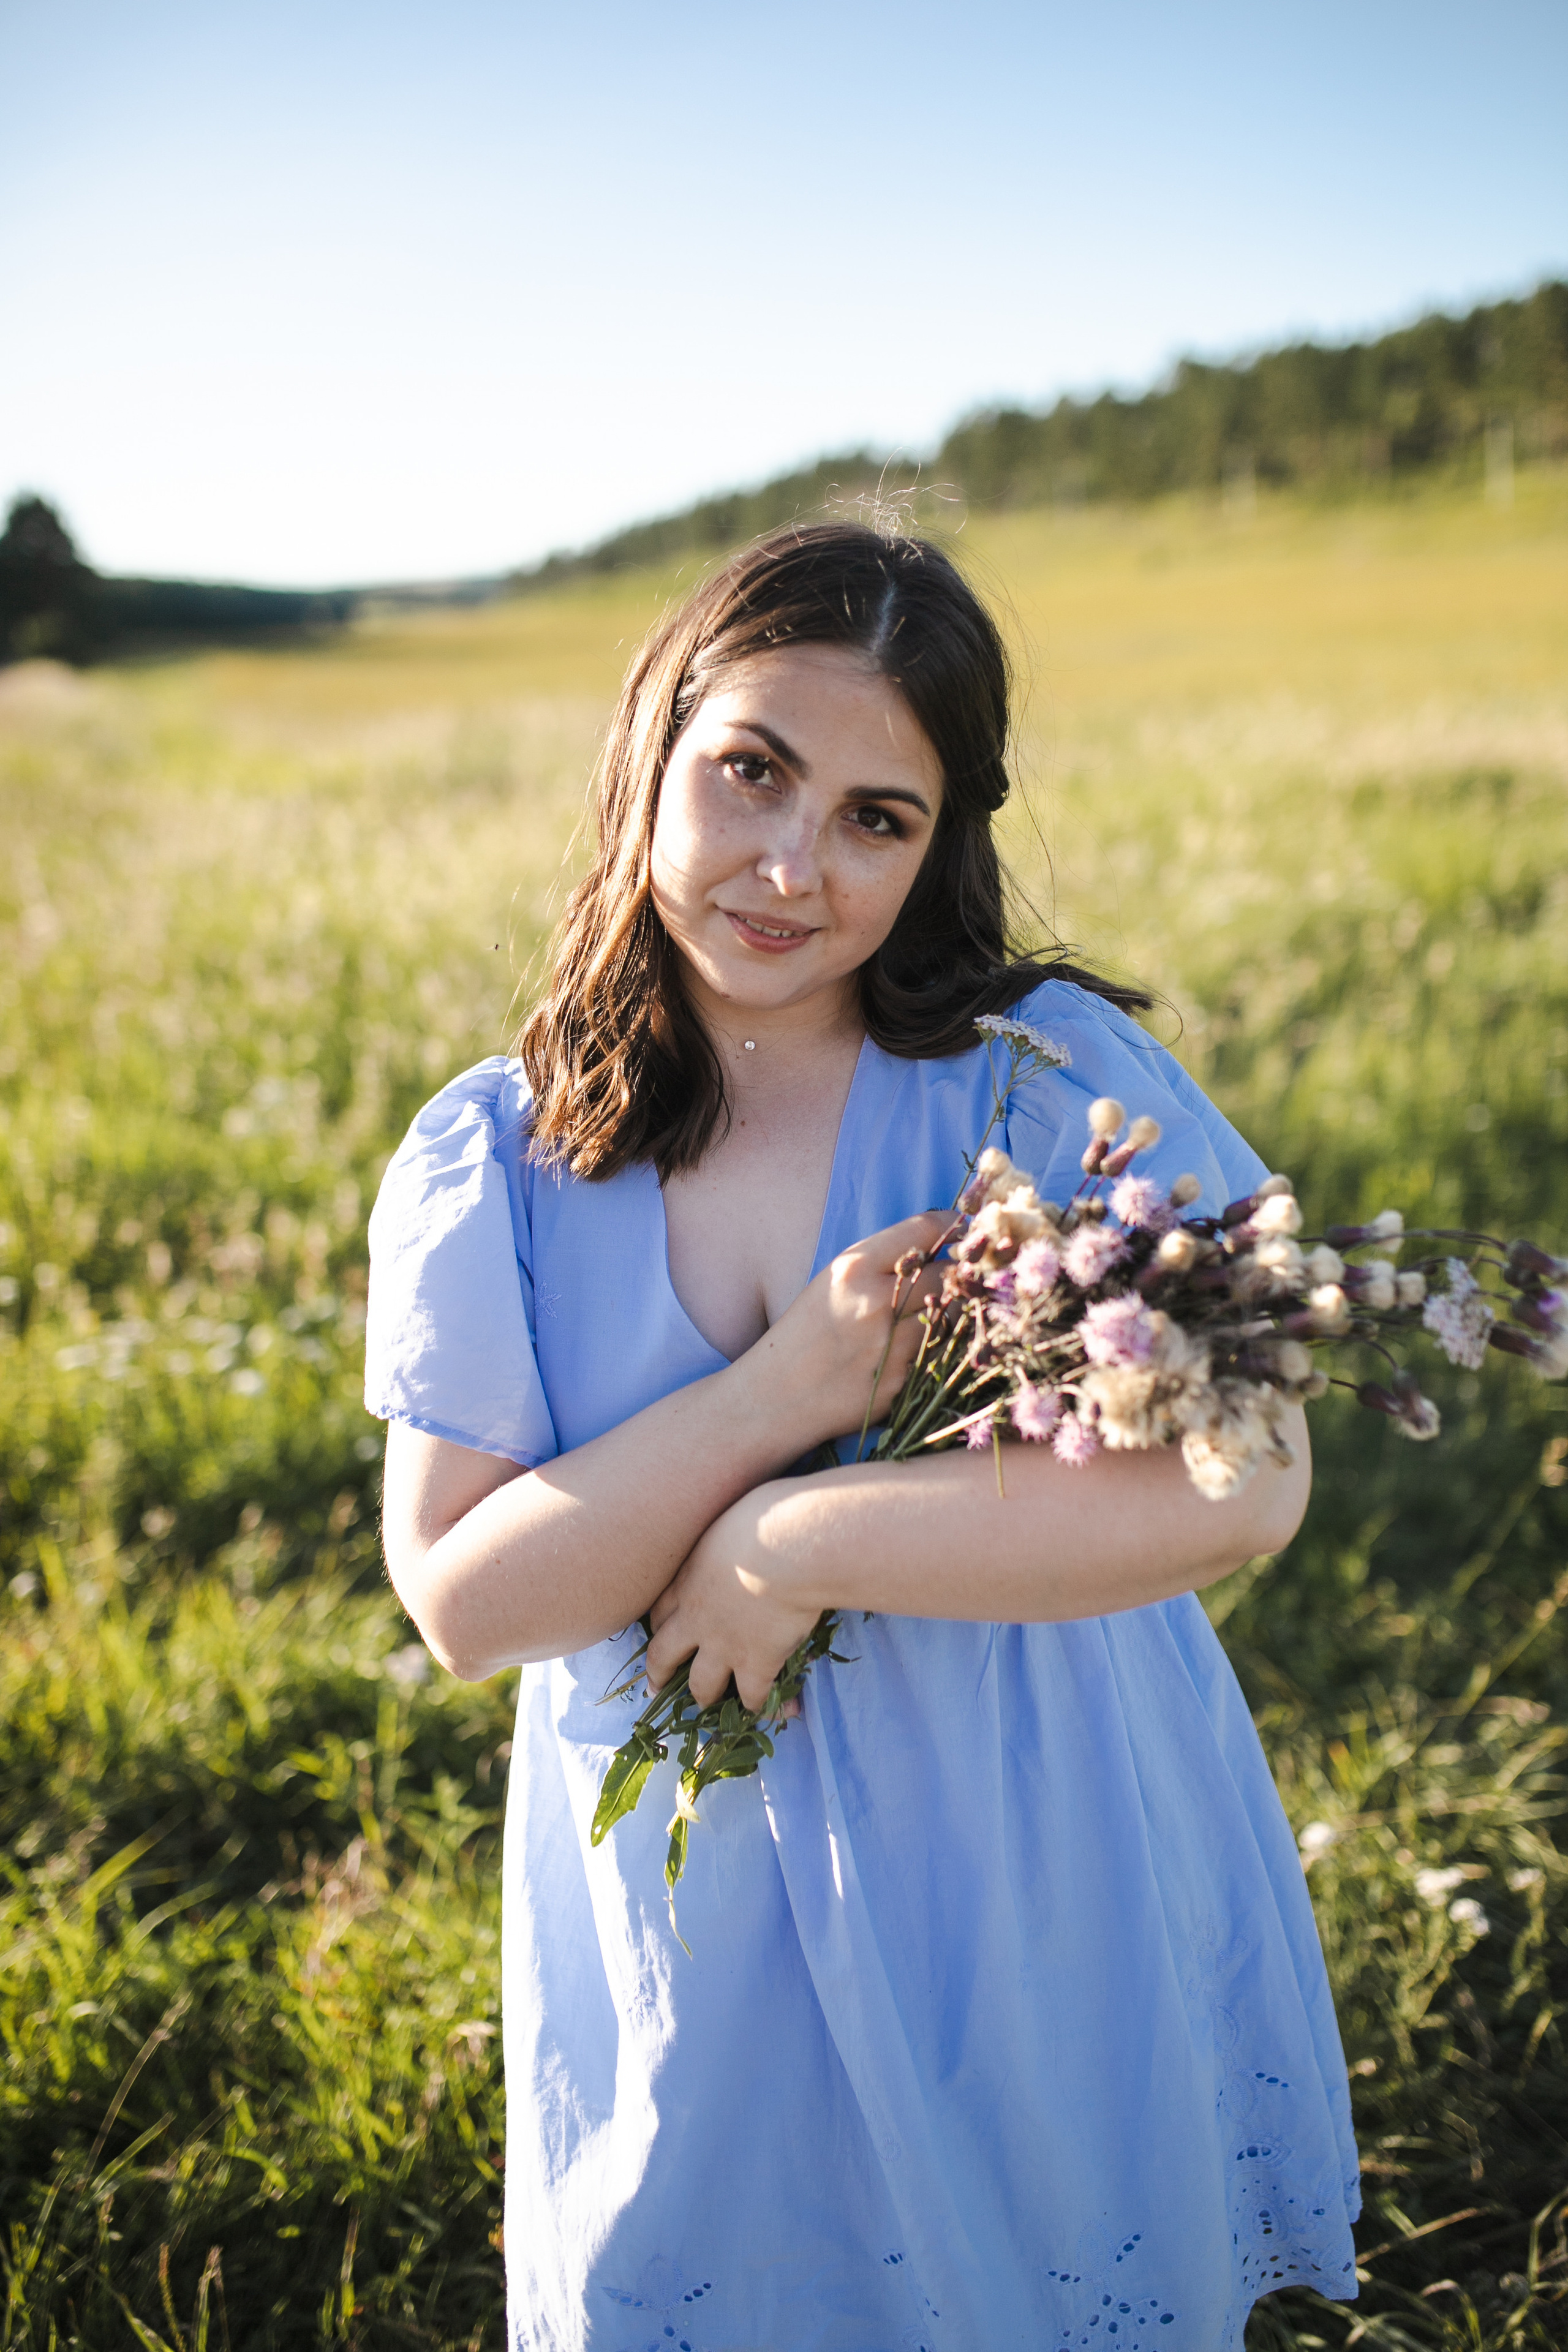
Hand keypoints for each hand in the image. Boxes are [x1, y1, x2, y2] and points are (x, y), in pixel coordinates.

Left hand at [644, 1483, 822, 1712]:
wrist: (787, 1547)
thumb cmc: (762, 1518)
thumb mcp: (730, 1519)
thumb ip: (727, 1538)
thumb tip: (744, 1528)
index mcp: (686, 1580)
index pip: (659, 1612)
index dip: (658, 1627)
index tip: (658, 1634)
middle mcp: (695, 1618)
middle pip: (663, 1654)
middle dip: (658, 1673)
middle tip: (655, 1688)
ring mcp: (723, 1645)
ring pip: (701, 1685)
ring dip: (705, 1697)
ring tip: (711, 1705)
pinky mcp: (756, 1662)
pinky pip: (753, 1696)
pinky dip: (764, 1707)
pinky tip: (777, 1711)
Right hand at [737, 1209, 953, 1450]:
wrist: (775, 1397)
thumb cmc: (806, 1332)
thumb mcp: (833, 1281)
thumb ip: (884, 1259)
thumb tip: (946, 1239)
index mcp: (854, 1267)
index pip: (926, 1229)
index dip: (954, 1226)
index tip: (965, 1231)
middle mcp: (876, 1302)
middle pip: (951, 1273)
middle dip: (958, 1275)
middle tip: (955, 1280)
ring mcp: (892, 1346)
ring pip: (954, 1316)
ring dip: (950, 1314)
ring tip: (923, 1320)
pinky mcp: (903, 1383)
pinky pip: (942, 1355)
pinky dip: (937, 1350)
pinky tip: (911, 1353)